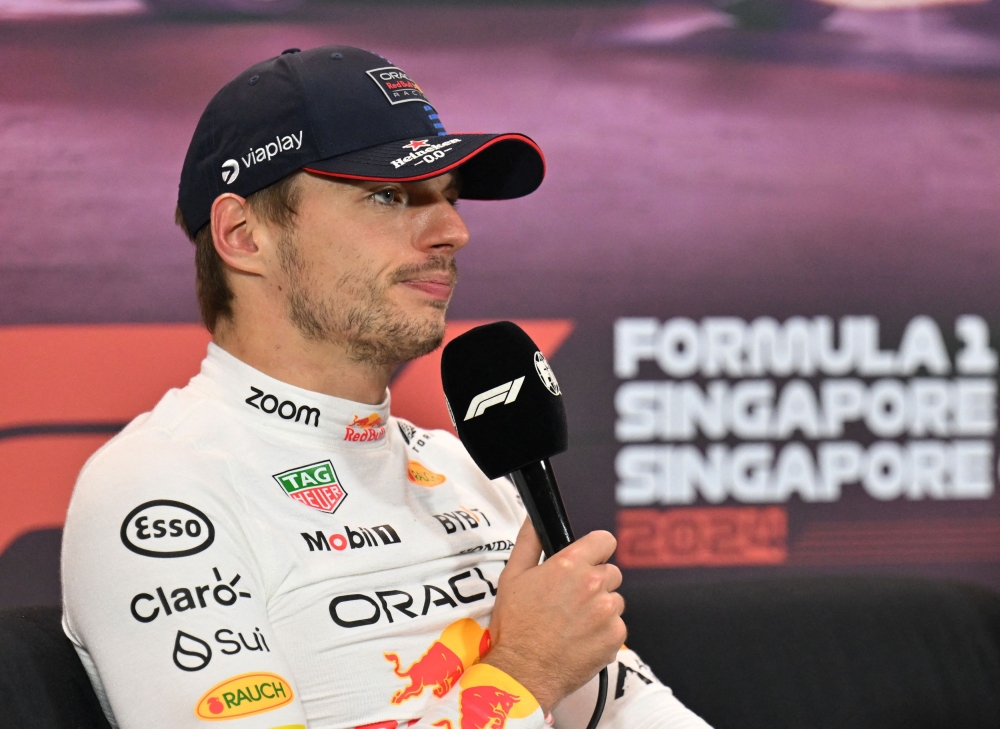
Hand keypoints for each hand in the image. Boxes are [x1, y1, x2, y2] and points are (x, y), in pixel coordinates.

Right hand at [481, 519, 625, 712]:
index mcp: (571, 565)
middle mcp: (594, 585)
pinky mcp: (615, 637)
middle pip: (611, 572)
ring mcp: (607, 612)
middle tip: (571, 599)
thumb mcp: (513, 576)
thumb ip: (529, 541)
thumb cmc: (516, 626)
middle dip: (595, 582)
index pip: (605, 540)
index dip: (596, 549)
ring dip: (600, 608)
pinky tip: (581, 639)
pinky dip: (603, 632)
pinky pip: (616, 626)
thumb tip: (535, 519)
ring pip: (614, 600)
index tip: (590, 558)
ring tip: (573, 622)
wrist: (523, 672)